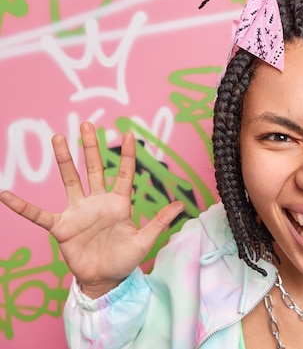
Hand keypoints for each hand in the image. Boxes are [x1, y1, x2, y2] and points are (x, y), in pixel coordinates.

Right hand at [0, 122, 184, 297]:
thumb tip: (182, 206)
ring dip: (63, 160)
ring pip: (70, 180)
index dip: (127, 155)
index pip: (123, 173)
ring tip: (58, 137)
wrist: (106, 280)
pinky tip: (5, 194)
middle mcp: (97, 202)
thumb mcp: (145, 240)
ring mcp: (78, 212)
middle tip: (87, 124)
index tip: (129, 133)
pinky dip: (22, 206)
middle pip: (93, 168)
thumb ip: (160, 221)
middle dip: (90, 147)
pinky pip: (38, 214)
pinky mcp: (62, 227)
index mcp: (119, 203)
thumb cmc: (125, 259)